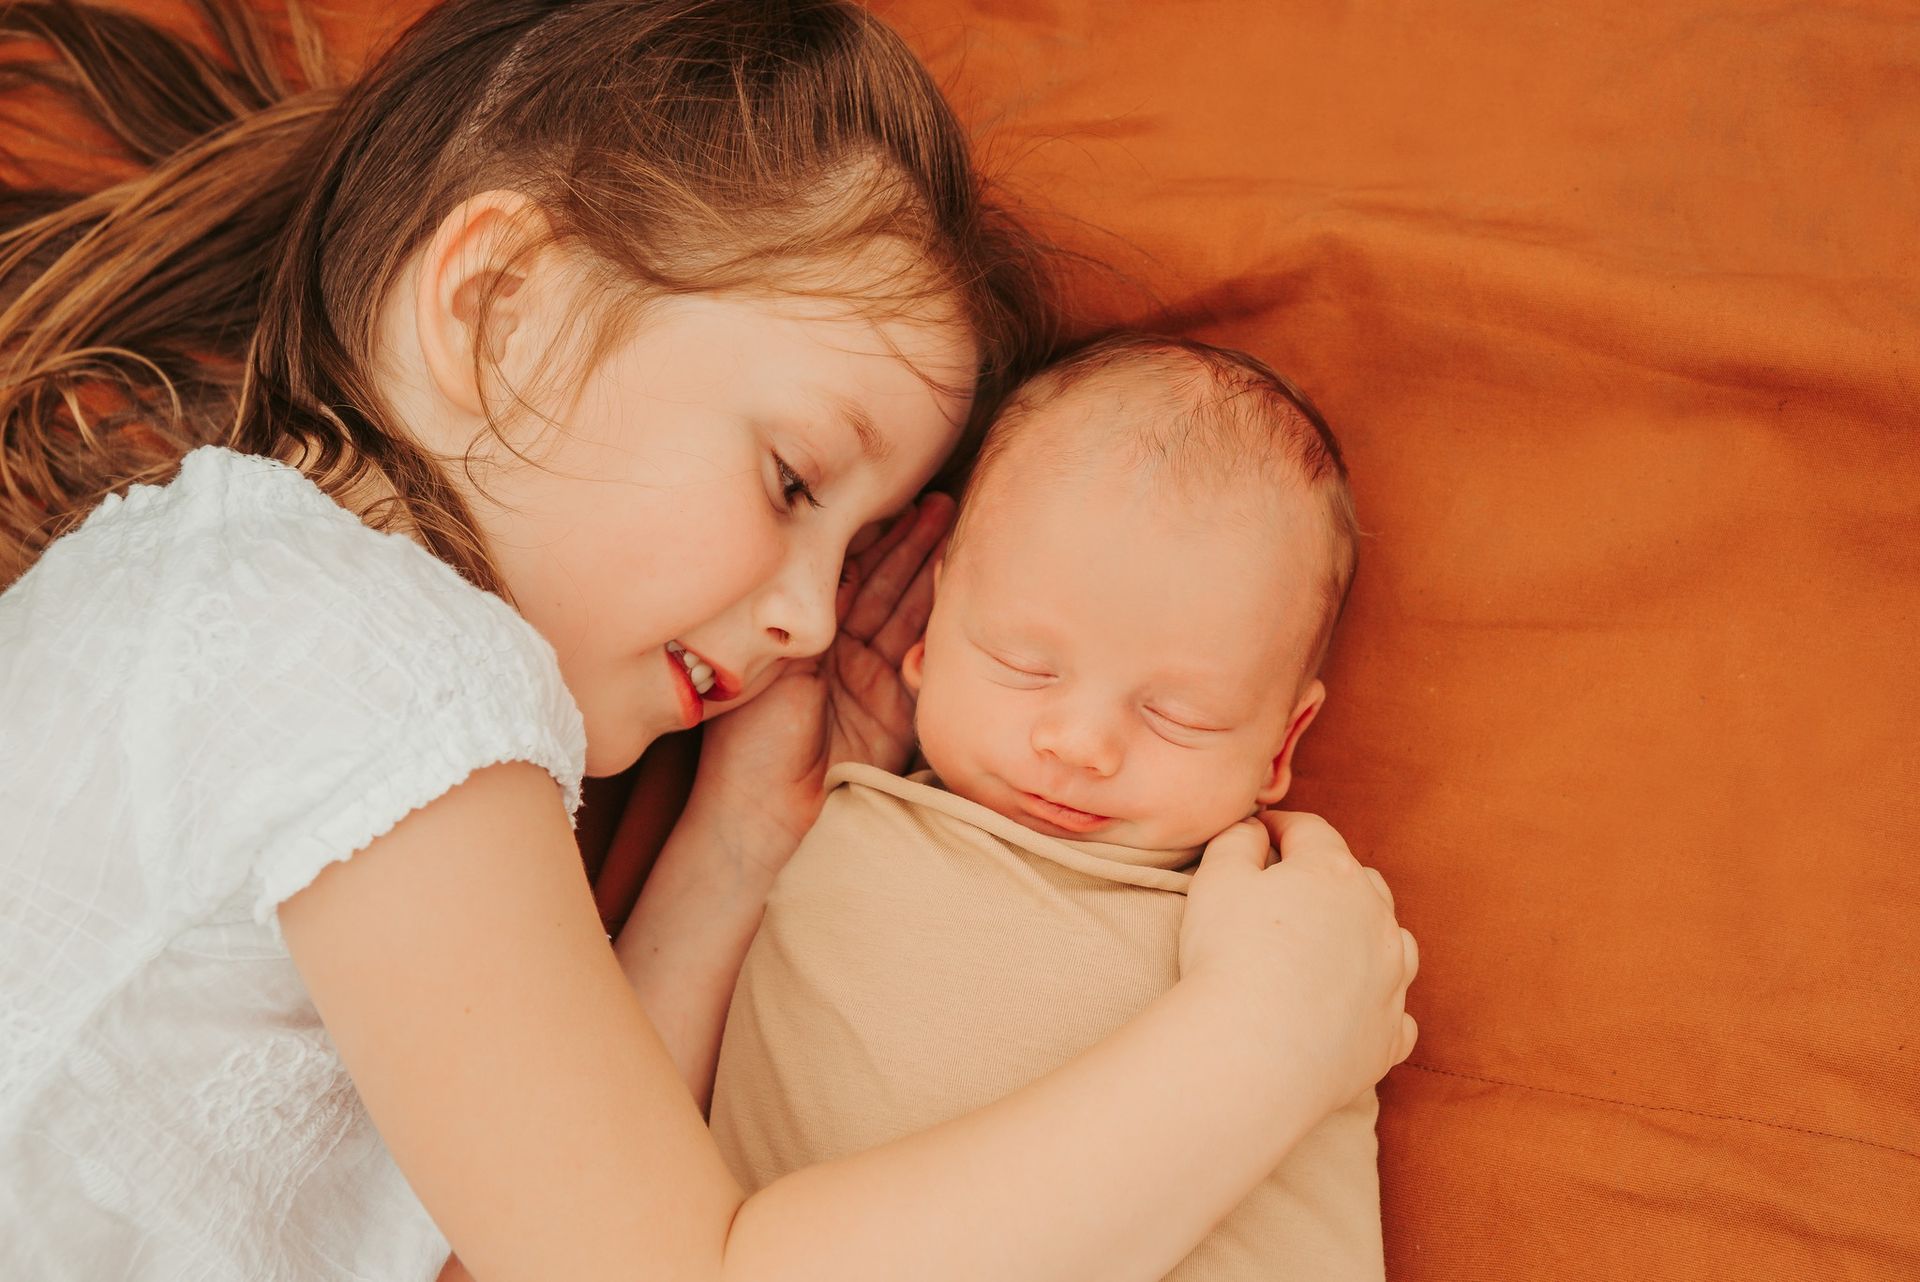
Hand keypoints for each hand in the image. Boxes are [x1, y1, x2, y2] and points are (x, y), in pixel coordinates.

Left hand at [689, 493, 953, 870]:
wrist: (764, 813)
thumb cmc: (748, 743)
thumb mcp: (773, 662)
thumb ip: (802, 614)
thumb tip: (817, 551)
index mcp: (808, 635)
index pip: (847, 573)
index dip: (871, 535)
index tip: (894, 495)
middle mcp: (844, 651)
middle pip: (886, 584)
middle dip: (912, 542)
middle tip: (943, 500)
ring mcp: (876, 678)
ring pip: (908, 612)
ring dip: (930, 569)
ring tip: (953, 525)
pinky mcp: (901, 707)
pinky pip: (922, 655)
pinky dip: (938, 621)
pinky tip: (953, 585)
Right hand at [1179, 812, 1417, 1119]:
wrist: (1254, 1052)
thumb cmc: (1230, 957)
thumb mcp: (1218, 880)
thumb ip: (1238, 841)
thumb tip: (1256, 830)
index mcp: (1333, 874)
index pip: (1311, 832)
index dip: (1282, 826)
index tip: (1262, 830)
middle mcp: (1376, 920)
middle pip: (1360, 882)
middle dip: (1329, 877)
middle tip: (1293, 887)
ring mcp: (1391, 979)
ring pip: (1394, 942)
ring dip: (1366, 935)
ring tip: (1332, 943)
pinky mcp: (1389, 1033)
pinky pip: (1396, 1011)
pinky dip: (1378, 1002)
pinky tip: (1354, 1007)